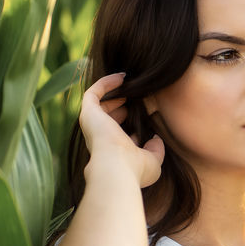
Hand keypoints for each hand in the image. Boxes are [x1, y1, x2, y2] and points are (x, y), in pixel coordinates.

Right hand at [79, 72, 164, 187]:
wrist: (116, 168)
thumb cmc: (134, 169)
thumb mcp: (152, 161)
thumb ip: (156, 149)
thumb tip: (156, 138)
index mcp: (112, 150)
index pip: (119, 133)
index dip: (132, 122)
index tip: (147, 113)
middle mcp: (99, 137)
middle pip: (108, 116)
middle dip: (121, 105)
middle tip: (139, 94)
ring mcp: (92, 124)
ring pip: (99, 103)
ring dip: (114, 92)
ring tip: (131, 83)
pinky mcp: (88, 112)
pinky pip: (94, 92)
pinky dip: (106, 83)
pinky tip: (122, 77)